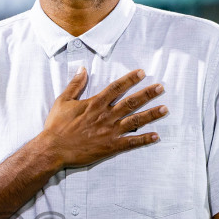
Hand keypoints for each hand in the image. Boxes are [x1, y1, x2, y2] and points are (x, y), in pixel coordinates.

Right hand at [33, 68, 165, 171]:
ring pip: (135, 121)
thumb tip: (83, 69)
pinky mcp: (110, 146)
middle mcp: (106, 116)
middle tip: (161, 88)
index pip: (116, 87)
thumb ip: (75, 85)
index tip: (142, 72)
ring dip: (151, 115)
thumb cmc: (56, 126)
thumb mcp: (63, 101)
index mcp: (95, 103)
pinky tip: (156, 136)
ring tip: (165, 109)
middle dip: (147, 94)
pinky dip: (144, 139)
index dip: (130, 79)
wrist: (53, 149)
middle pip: (131, 102)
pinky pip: (131, 142)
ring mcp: (109, 132)